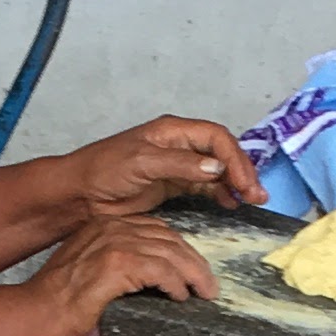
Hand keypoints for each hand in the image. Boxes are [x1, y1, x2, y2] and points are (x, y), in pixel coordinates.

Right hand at [26, 211, 216, 335]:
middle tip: (207, 285)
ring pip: (171, 253)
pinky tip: (179, 297)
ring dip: (193, 275)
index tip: (192, 269)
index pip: (156, 230)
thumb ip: (118, 264)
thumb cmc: (60, 302)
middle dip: (194, 262)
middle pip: (169, 238)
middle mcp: (112, 227)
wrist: (37, 312)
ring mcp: (115, 243)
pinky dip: (175, 284)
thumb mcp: (91, 271)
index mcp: (105, 226)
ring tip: (204, 293)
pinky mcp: (118, 264)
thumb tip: (148, 279)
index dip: (180, 250)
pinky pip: (161, 270)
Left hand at [62, 114, 263, 224]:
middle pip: (221, 153)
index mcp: (172, 131)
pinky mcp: (171, 187)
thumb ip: (180, 165)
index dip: (234, 159)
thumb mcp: (141, 163)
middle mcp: (178, 145)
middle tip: (257, 195)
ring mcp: (176, 166)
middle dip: (241, 172)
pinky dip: (220, 194)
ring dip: (235, 184)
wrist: (79, 195)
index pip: (215, 138)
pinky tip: (230, 204)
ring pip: (216, 171)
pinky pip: (204, 187)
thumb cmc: (102, 171)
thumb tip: (216, 168)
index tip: (244, 183)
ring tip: (251, 202)